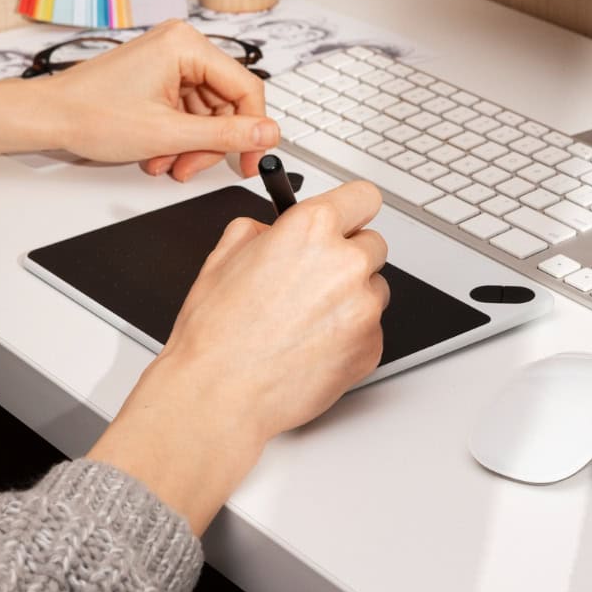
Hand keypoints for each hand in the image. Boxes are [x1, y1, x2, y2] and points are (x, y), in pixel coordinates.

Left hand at [43, 20, 276, 179]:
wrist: (48, 117)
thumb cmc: (91, 115)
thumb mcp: (168, 134)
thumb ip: (225, 135)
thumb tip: (267, 134)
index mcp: (187, 45)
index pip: (245, 87)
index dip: (252, 130)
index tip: (250, 160)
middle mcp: (182, 46)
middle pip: (226, 103)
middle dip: (210, 142)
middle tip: (193, 168)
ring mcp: (170, 61)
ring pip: (207, 112)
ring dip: (192, 145)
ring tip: (167, 163)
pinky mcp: (160, 77)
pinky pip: (188, 111)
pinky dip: (179, 137)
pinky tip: (159, 153)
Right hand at [87, 181, 388, 532]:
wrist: (218, 394)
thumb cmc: (216, 334)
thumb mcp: (224, 256)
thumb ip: (260, 231)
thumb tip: (274, 229)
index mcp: (311, 229)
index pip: (363, 197)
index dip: (350, 209)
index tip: (347, 218)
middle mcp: (345, 262)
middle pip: (373, 244)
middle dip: (348, 256)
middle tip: (314, 278)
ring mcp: (363, 308)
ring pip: (374, 289)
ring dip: (351, 297)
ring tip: (305, 319)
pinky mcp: (370, 347)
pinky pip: (370, 329)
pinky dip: (349, 335)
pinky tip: (311, 344)